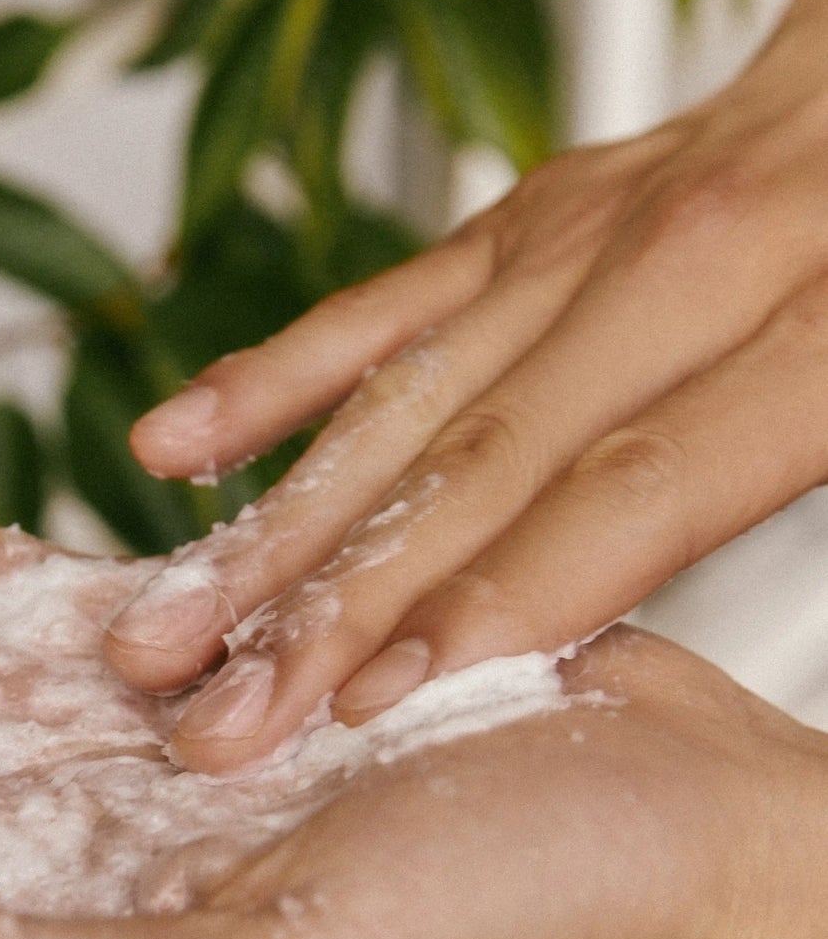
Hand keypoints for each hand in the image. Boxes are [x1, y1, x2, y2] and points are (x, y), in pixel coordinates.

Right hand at [106, 0, 827, 774]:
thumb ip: (785, 479)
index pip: (622, 496)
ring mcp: (581, 235)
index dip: (486, 607)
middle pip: (479, 469)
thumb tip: (669, 612)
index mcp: (819, 326)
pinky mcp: (519, 222)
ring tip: (174, 630)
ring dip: (276, 529)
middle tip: (228, 716)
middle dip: (337, 608)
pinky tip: (178, 444)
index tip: (366, 705)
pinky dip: (273, 379)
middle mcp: (682, 267)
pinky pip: (379, 310)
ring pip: (402, 406)